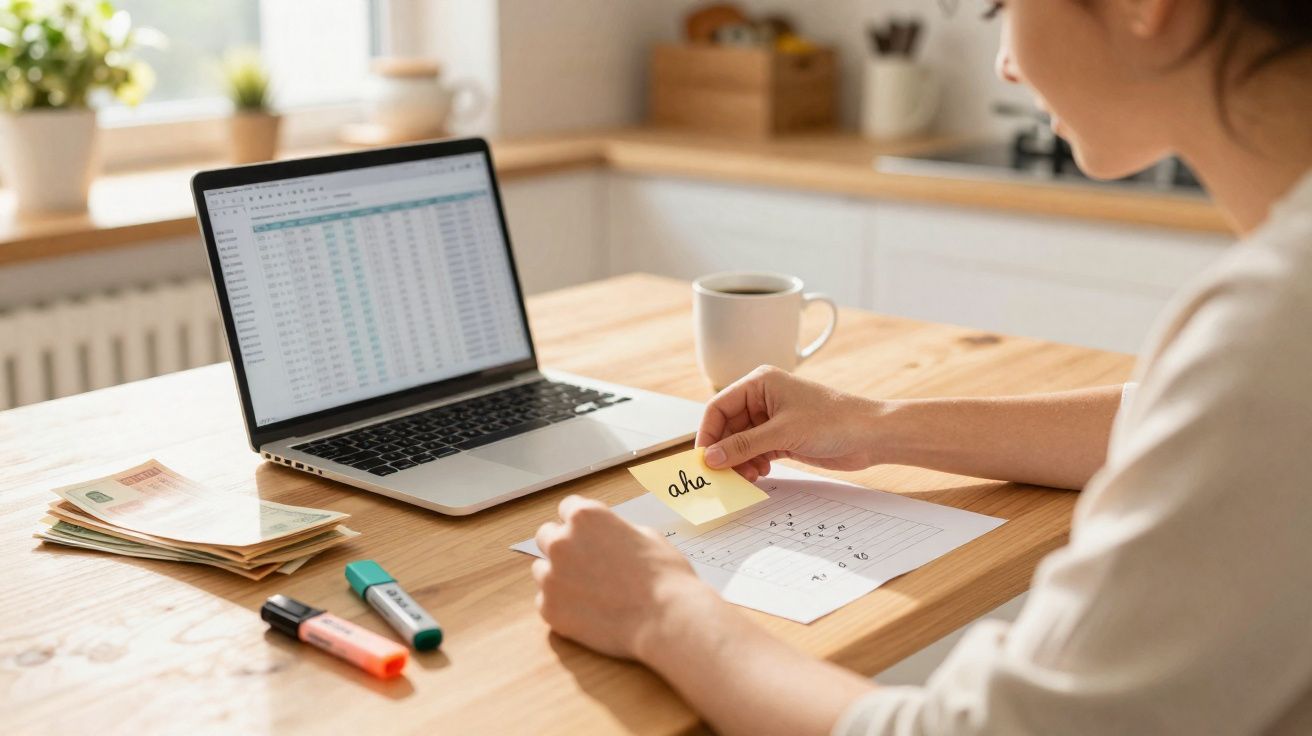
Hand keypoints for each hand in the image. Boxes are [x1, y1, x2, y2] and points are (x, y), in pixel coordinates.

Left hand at [532, 495, 721, 659]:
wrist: (666, 619)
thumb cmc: (664, 576)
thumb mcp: (646, 536)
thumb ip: (616, 530)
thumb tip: (608, 537)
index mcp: (585, 517)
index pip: (567, 508)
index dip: (580, 522)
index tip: (586, 534)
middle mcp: (561, 542)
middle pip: (547, 536)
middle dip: (563, 546)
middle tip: (586, 563)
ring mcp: (551, 577)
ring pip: (542, 570)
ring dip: (560, 576)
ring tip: (590, 592)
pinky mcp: (549, 609)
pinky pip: (547, 601)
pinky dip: (564, 606)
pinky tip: (589, 612)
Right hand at [698, 365, 882, 480]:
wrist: (871, 435)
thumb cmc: (834, 420)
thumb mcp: (783, 432)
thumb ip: (744, 445)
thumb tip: (711, 457)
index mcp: (759, 383)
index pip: (718, 407)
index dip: (708, 434)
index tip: (703, 460)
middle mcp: (763, 398)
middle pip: (728, 427)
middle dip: (725, 452)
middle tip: (722, 476)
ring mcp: (773, 419)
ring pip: (741, 442)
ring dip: (739, 461)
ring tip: (747, 477)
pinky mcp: (783, 436)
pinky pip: (757, 451)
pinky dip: (753, 463)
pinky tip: (760, 473)